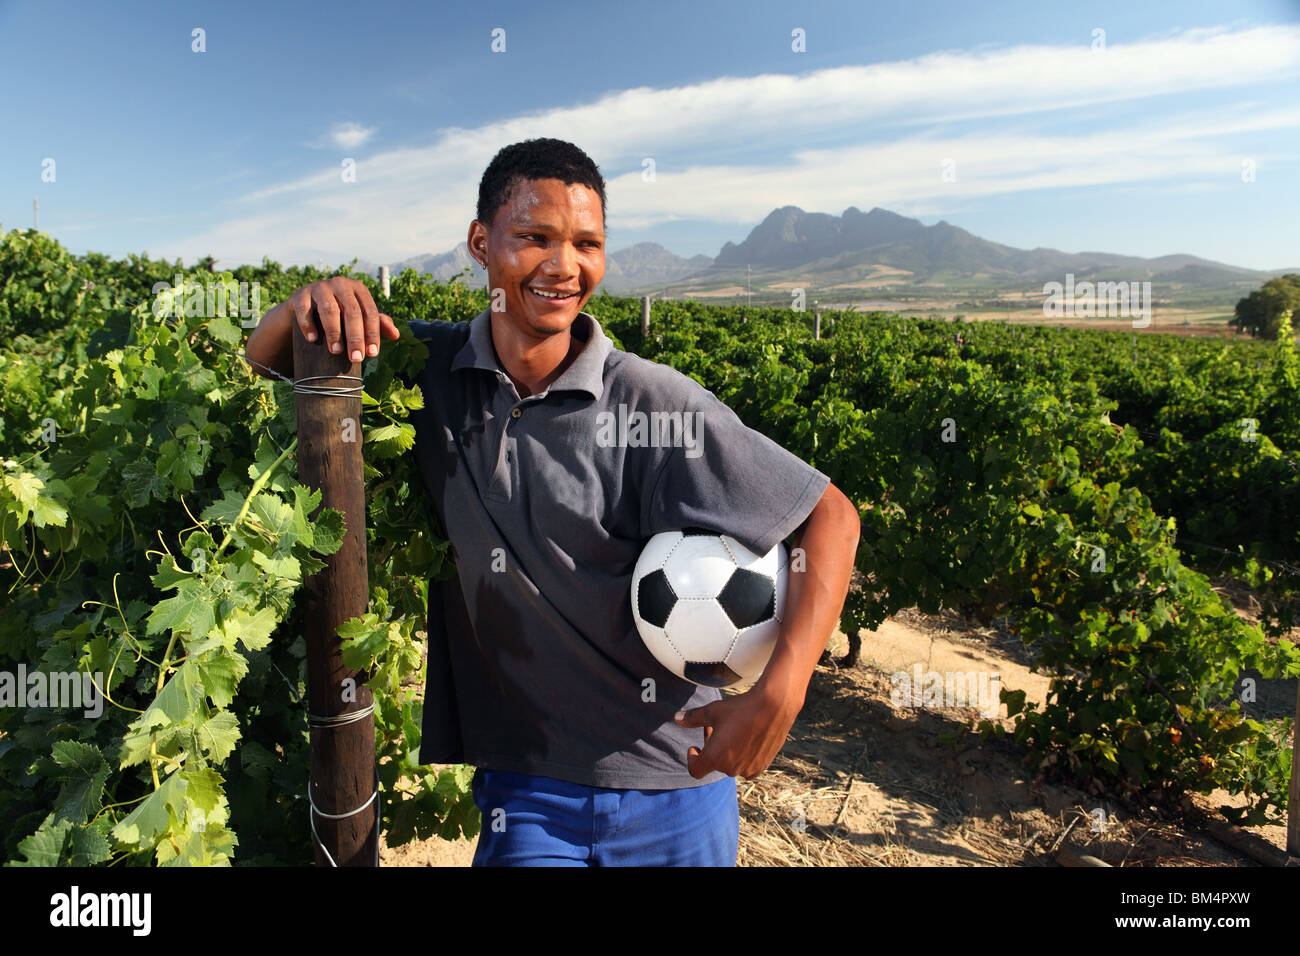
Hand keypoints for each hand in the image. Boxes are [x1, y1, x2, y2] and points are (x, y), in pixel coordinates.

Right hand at [289, 276, 400, 362]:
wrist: (305, 305)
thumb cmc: (339, 312)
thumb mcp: (359, 315)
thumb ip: (378, 323)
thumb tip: (396, 335)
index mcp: (358, 289)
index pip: (370, 312)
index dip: (373, 334)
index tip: (372, 354)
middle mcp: (340, 285)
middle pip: (351, 311)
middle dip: (355, 337)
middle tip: (356, 358)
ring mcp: (319, 288)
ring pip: (329, 309)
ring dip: (333, 331)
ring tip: (335, 351)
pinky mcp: (300, 295)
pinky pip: (304, 309)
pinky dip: (308, 324)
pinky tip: (313, 339)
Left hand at [673, 684, 801, 779]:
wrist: (773, 706)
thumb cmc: (740, 708)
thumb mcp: (712, 711)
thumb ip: (692, 718)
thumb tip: (676, 718)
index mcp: (715, 758)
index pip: (695, 770)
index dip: (692, 759)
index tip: (693, 747)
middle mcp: (731, 768)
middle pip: (714, 764)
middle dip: (711, 748)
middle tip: (713, 728)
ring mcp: (748, 769)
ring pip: (731, 765)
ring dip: (727, 753)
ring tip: (731, 732)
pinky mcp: (763, 765)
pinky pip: (747, 766)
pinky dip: (742, 756)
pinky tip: (746, 739)